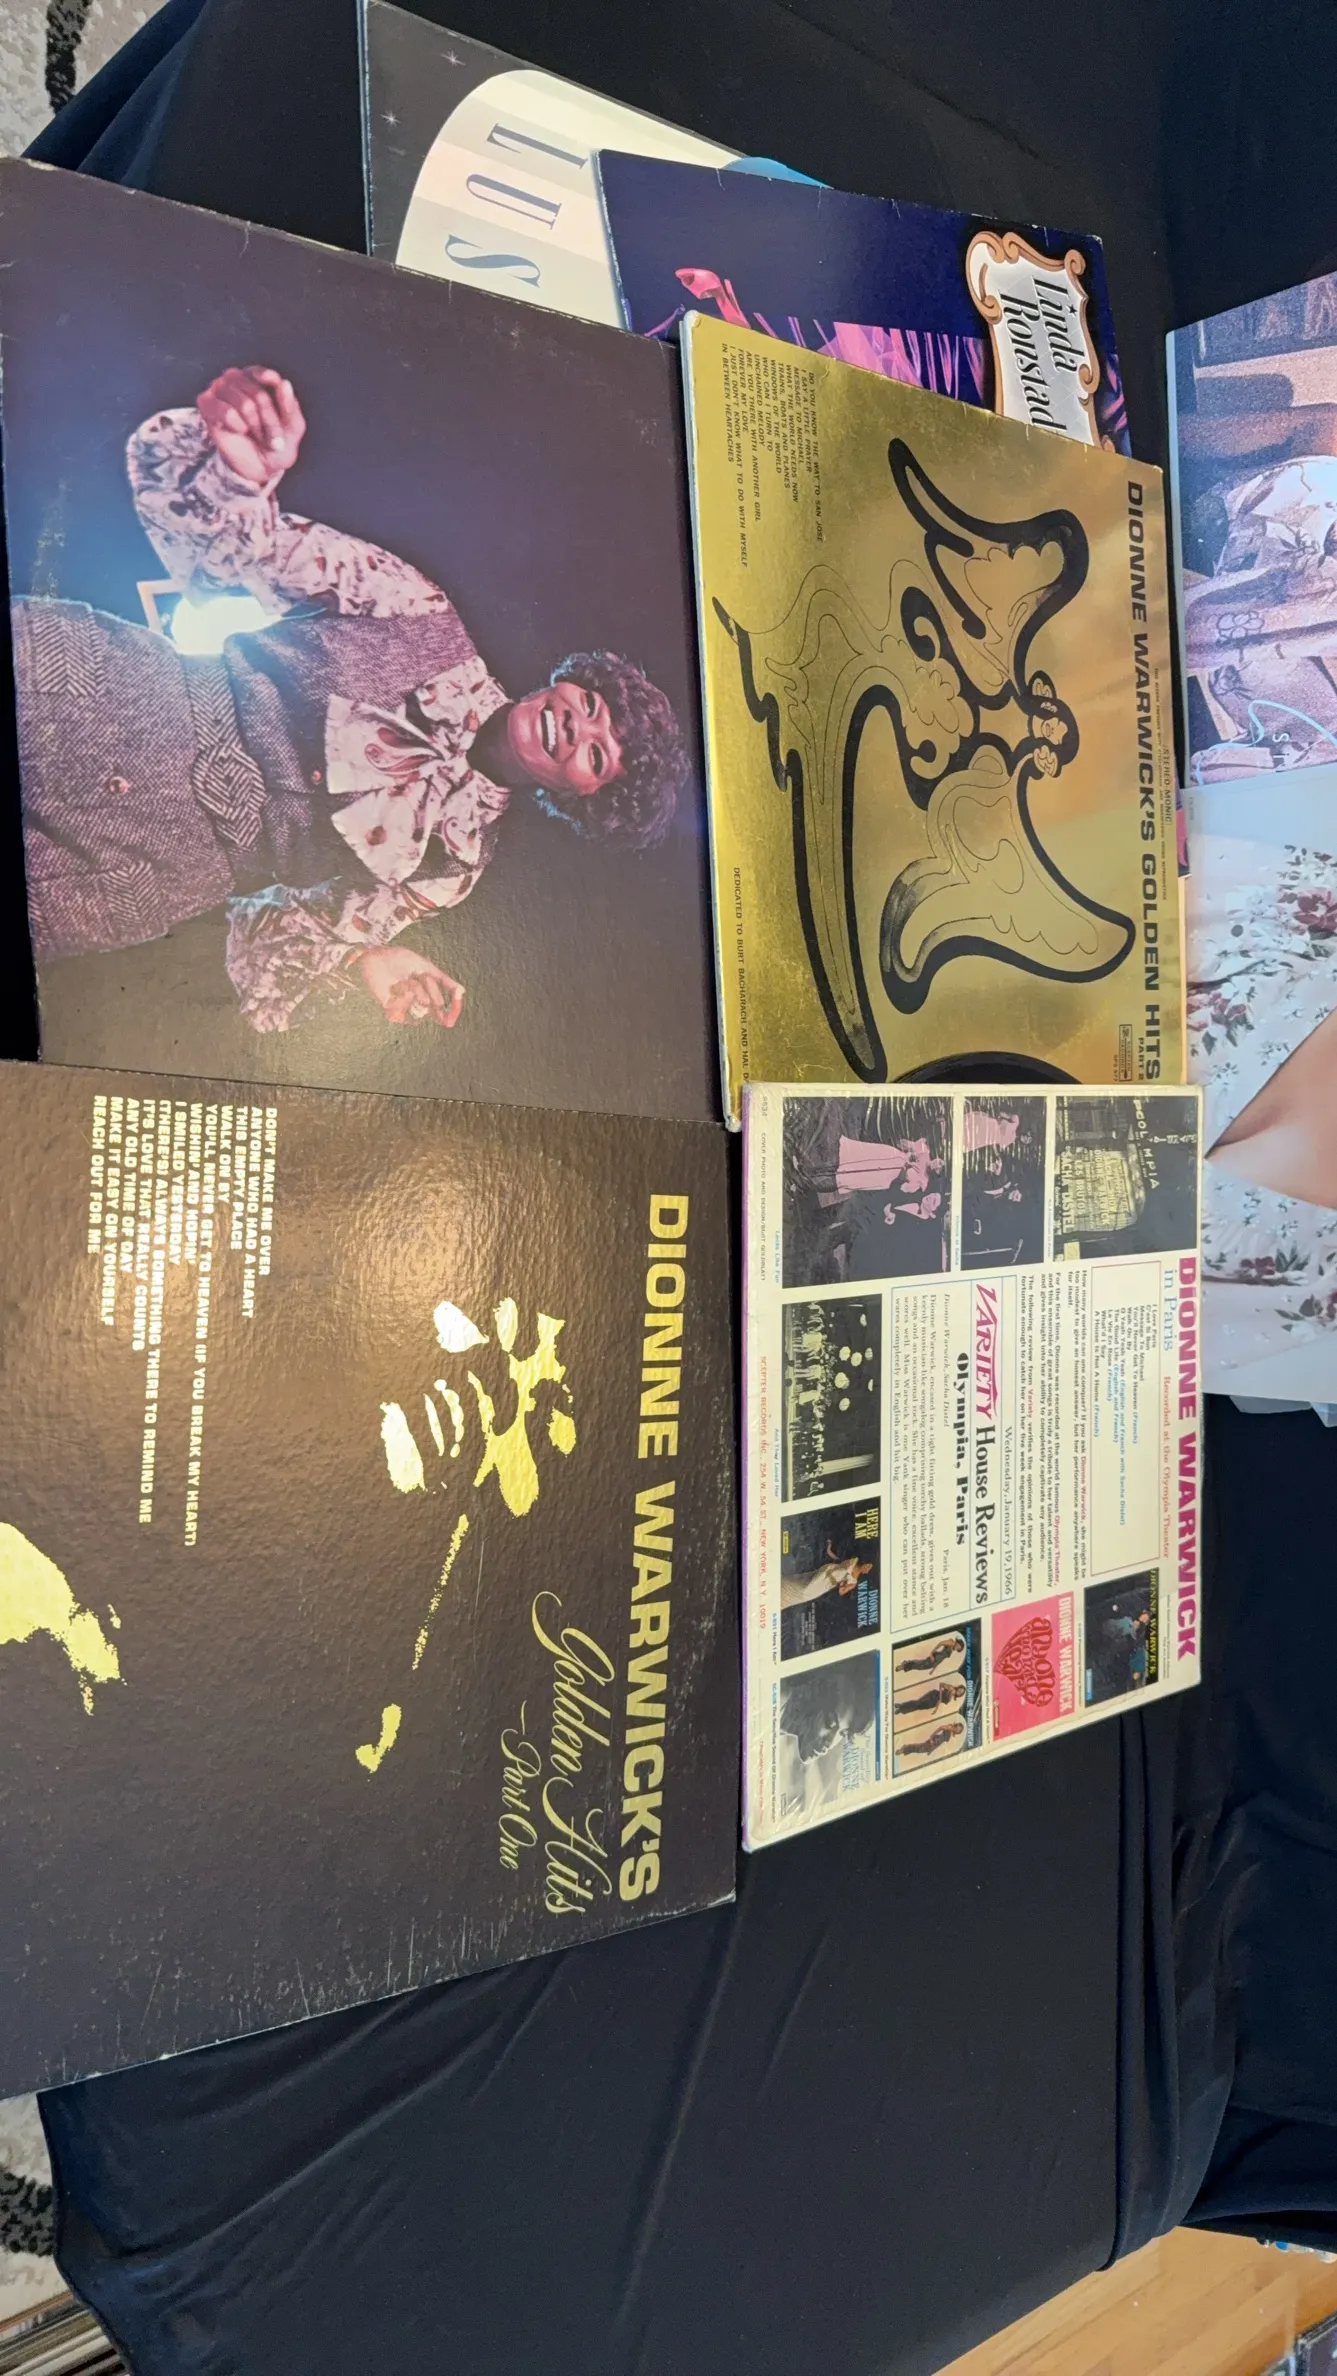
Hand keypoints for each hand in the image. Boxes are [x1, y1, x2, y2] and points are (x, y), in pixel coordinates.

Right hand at [197, 367, 305, 488]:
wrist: (258, 466)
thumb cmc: (276, 441)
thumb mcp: (293, 427)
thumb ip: (290, 405)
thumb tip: (284, 383)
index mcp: (258, 377)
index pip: (269, 377)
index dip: (278, 399)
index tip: (281, 417)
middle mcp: (237, 377)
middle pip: (259, 394)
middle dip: (268, 421)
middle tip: (268, 434)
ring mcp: (219, 388)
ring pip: (244, 404)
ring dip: (253, 426)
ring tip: (252, 432)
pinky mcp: (206, 403)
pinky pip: (226, 412)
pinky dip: (237, 426)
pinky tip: (238, 430)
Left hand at [355, 947, 464, 1027]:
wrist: (377, 956)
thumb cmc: (399, 959)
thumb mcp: (426, 967)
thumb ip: (444, 980)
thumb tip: (462, 991)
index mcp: (426, 993)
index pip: (442, 1008)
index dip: (450, 1011)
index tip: (453, 1016)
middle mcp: (416, 1002)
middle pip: (434, 1005)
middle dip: (432, 991)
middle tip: (422, 978)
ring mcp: (404, 1007)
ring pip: (421, 1007)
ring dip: (416, 990)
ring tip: (405, 980)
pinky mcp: (391, 1009)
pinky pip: (405, 1010)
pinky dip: (404, 997)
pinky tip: (396, 987)